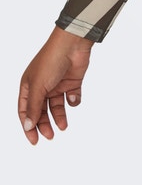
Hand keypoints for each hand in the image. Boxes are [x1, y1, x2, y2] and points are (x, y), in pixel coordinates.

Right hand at [18, 26, 93, 145]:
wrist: (73, 44)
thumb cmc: (51, 60)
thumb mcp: (38, 86)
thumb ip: (34, 107)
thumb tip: (28, 126)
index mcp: (28, 86)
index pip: (25, 111)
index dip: (28, 126)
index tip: (34, 140)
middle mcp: (42, 86)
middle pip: (41, 111)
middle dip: (44, 124)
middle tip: (51, 136)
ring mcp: (57, 84)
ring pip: (56, 106)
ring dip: (59, 117)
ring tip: (63, 126)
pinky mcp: (72, 82)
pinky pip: (71, 97)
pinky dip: (73, 101)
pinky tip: (73, 98)